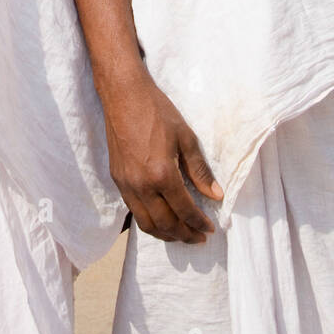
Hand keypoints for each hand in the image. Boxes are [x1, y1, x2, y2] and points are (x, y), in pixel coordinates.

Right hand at [101, 71, 222, 242]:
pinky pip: (133, 210)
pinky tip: (160, 217)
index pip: (184, 210)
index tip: (210, 229)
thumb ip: (200, 170)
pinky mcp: (117, 179)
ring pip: (146, 223)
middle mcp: (142, 185)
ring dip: (165, 234)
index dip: (199, 224)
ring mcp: (126, 184)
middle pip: (165, 224)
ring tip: (180, 234)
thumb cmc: (157, 111)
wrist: (123, 95)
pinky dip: (149, 220)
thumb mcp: (185, 137)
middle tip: (198, 237)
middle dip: (184, 235)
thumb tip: (216, 195)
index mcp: (162, 175)